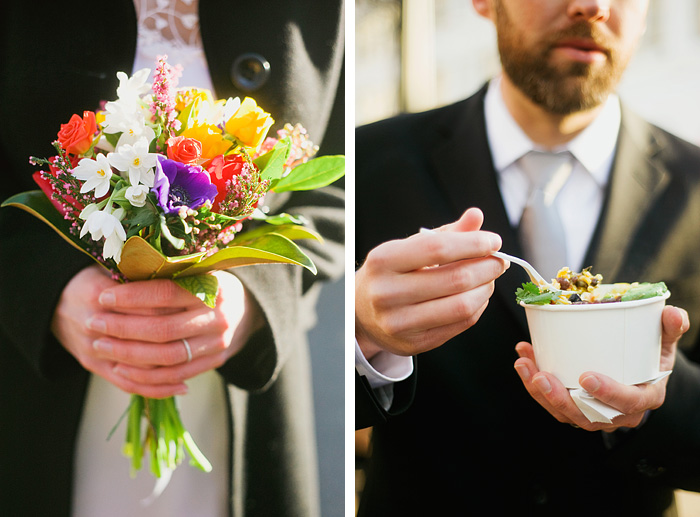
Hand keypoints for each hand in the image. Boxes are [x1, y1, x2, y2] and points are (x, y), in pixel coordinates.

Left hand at [51, 265, 262, 397]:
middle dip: (124, 327)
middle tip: (95, 323)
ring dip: (129, 354)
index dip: (133, 296)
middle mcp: (218, 318)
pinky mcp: (214, 363)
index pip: (167, 293)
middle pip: (164, 329)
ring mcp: (218, 344)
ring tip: (101, 345)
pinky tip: (120, 368)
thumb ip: (167, 274)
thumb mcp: (196, 271)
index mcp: (214, 288)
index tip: (104, 297)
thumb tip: (118, 272)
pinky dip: (145, 376)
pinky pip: (175, 376)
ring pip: (168, 357)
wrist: (244, 311)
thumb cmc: (208, 284)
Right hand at [355, 207, 508, 359]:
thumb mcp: (408, 248)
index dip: (473, 244)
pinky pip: (459, 325)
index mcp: (383, 261)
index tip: (494, 241)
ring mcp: (398, 322)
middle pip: (455, 279)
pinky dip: (477, 307)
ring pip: (461, 306)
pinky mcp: (413, 343)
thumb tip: (476, 216)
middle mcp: (387, 293)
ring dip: (485, 289)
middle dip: (487, 267)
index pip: (437, 248)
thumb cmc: (391, 273)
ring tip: (488, 279)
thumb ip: (445, 233)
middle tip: (499, 261)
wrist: (361, 312)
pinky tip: (477, 296)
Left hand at [513, 305, 688, 430]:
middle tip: (540, 375)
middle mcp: (616, 414)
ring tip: (524, 363)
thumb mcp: (662, 344)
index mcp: (643, 397)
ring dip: (538, 391)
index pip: (627, 403)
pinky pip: (550, 402)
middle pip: (586, 415)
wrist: (637, 377)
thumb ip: (668, 329)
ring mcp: (592, 414)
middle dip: (560, 398)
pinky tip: (524, 358)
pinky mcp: (572, 409)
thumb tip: (674, 314)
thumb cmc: (648, 359)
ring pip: (563, 412)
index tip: (586, 377)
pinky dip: (532, 383)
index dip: (607, 393)